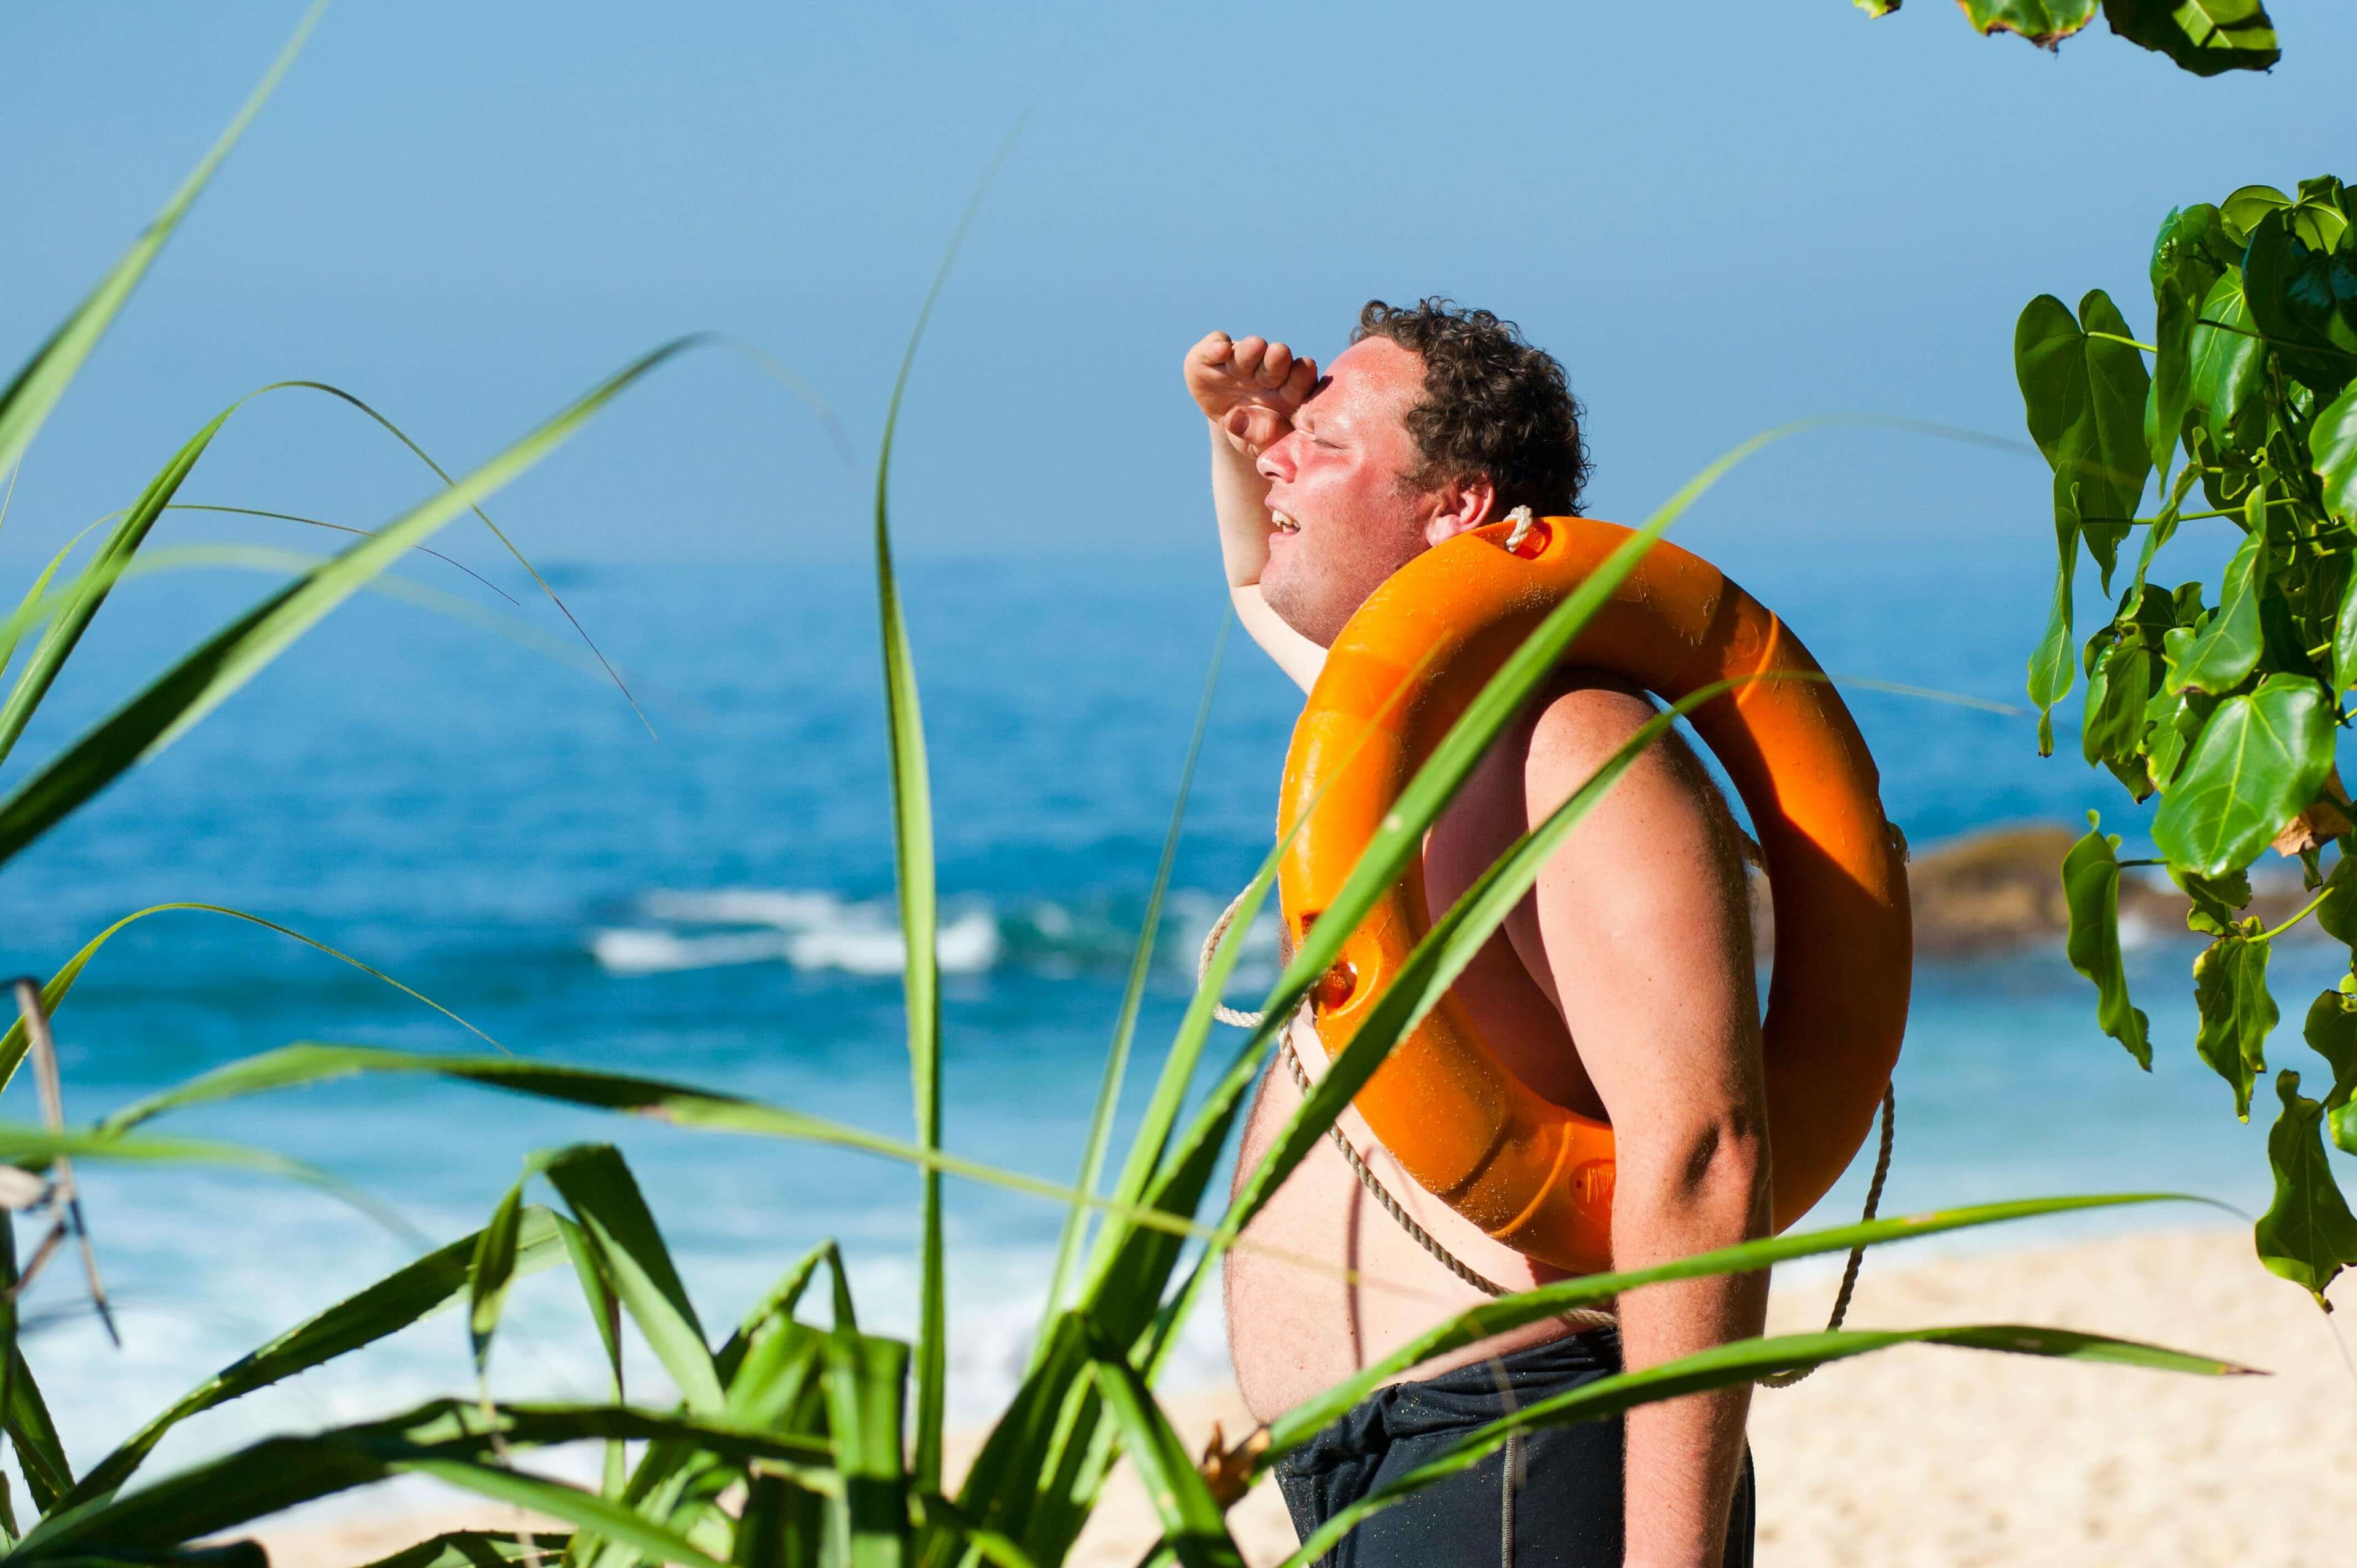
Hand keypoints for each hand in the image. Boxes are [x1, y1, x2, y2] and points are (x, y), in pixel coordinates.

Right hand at [1184, 331, 1316, 456]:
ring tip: (1254, 347)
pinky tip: (1220, 349)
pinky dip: (1215, 346)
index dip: (1302, 374)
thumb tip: (1260, 422)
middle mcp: (1267, 370)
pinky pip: (1214, 345)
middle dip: (1277, 358)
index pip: (1301, 379)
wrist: (1230, 424)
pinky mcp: (1210, 356)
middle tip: (1279, 353)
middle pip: (1275, 361)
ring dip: (1250, 350)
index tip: (1305, 368)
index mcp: (1290, 391)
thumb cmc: (1256, 434)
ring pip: (1246, 352)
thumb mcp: (1259, 445)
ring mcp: (1240, 361)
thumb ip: (1264, 438)